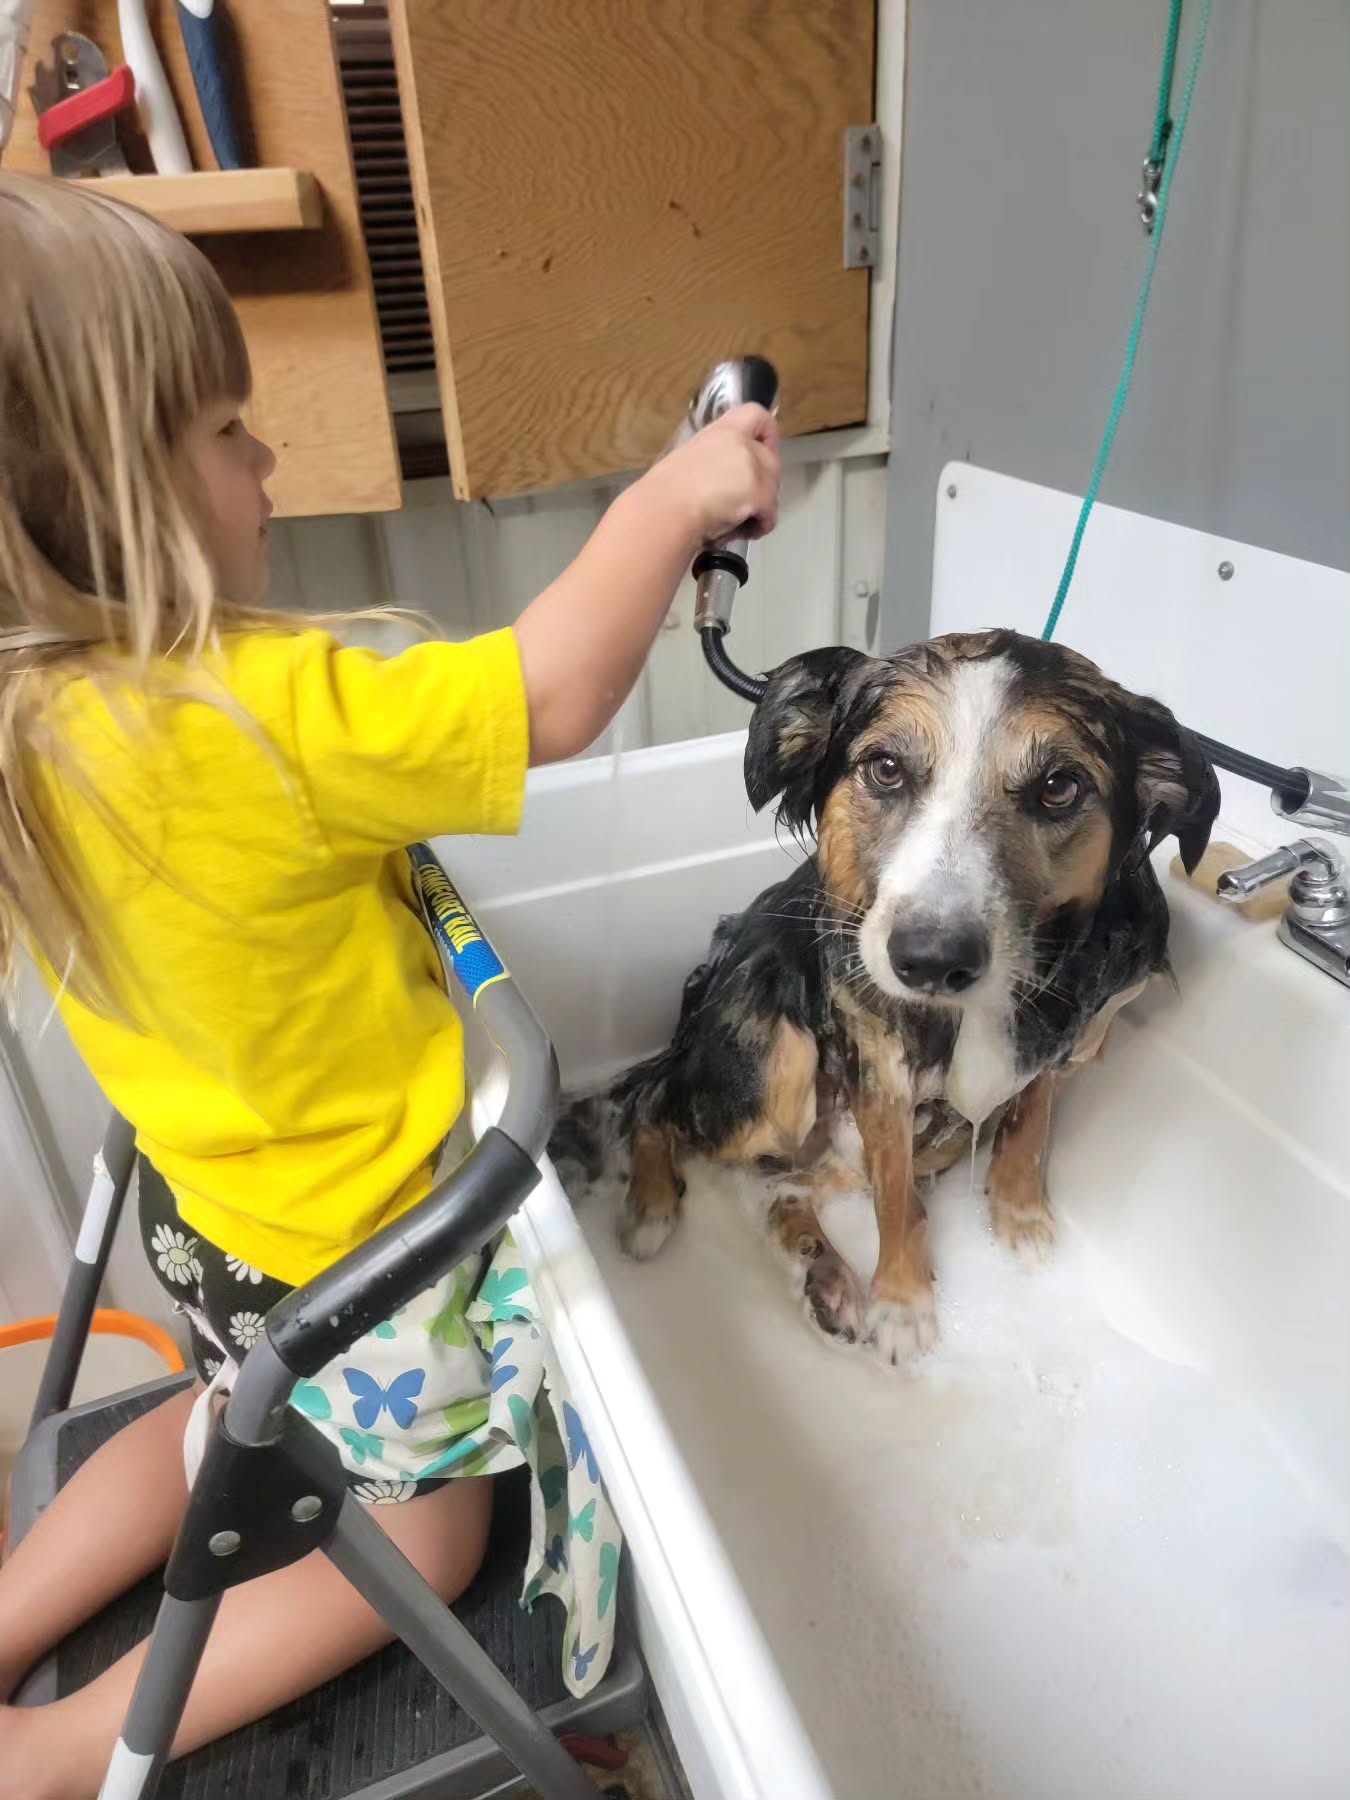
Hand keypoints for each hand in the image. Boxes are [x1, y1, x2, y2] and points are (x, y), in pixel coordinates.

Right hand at [644, 403, 781, 547]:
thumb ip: (715, 456)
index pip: (758, 415)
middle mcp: (743, 444)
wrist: (664, 512)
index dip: (767, 434)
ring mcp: (753, 468)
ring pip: (773, 490)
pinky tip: (740, 530)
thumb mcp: (690, 457)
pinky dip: (759, 525)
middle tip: (744, 500)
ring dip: (760, 507)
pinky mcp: (759, 495)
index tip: (761, 451)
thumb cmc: (664, 491)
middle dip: (763, 482)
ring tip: (735, 520)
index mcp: (724, 430)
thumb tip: (724, 475)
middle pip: (772, 461)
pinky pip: (770, 514)